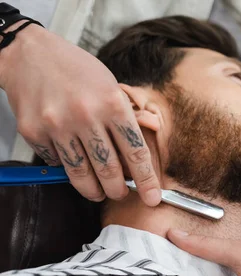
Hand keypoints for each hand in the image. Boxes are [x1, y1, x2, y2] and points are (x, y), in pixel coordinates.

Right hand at [0, 24, 160, 204]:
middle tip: (121, 194)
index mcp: (112, 104)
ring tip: (99, 192)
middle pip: (109, 170)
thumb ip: (125, 121)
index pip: (136, 152)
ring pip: (80, 174)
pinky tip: (72, 161)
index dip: (146, 180)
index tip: (152, 197)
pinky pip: (56, 162)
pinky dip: (65, 167)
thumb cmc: (78, 72)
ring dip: (93, 190)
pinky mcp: (34, 132)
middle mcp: (85, 115)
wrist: (30, 55)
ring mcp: (57, 125)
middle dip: (118, 190)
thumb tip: (138, 160)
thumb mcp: (112, 88)